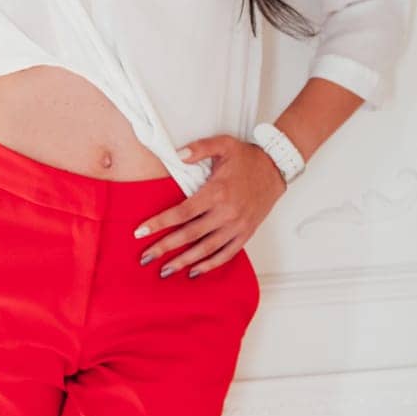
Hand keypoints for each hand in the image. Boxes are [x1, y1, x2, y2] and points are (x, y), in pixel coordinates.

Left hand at [134, 134, 287, 277]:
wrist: (276, 168)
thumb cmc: (248, 158)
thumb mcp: (223, 144)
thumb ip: (199, 148)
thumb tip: (178, 155)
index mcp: (217, 192)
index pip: (181, 213)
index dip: (159, 223)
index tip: (140, 232)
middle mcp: (226, 212)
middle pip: (189, 235)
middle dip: (165, 247)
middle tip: (145, 257)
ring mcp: (237, 226)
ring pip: (206, 249)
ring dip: (184, 261)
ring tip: (165, 270)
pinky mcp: (246, 233)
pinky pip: (226, 254)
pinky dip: (210, 265)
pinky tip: (195, 271)